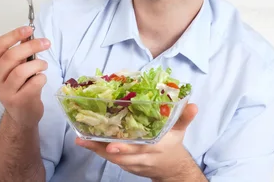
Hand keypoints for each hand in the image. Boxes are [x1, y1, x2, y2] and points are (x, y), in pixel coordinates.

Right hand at [0, 26, 50, 128]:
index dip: (14, 35)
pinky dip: (42, 78)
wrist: (23, 115)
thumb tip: (29, 34)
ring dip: (38, 64)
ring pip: (21, 71)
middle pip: (10, 57)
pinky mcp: (18, 101)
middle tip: (46, 43)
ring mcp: (5, 92)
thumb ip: (21, 53)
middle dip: (31, 46)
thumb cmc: (21, 87)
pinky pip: (33, 83)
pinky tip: (41, 80)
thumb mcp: (18, 68)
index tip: (29, 28)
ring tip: (43, 66)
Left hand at [75, 103, 203, 180]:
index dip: (125, 148)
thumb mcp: (180, 130)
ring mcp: (133, 163)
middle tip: (86, 140)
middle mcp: (142, 157)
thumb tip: (193, 104)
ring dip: (96, 150)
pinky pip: (112, 160)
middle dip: (102, 149)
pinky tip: (87, 143)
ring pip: (113, 159)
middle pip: (120, 155)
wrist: (172, 169)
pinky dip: (99, 152)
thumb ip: (185, 117)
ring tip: (80, 140)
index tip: (111, 145)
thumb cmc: (173, 144)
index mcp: (155, 147)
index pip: (139, 149)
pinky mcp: (127, 165)